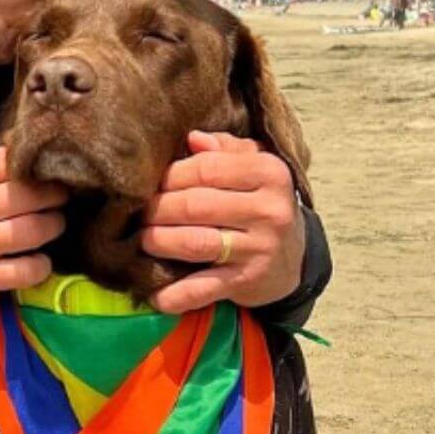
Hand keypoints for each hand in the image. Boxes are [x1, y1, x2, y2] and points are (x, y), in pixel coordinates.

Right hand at [0, 148, 65, 333]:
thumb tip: (5, 162)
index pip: (3, 160)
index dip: (31, 162)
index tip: (43, 167)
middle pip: (27, 193)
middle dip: (54, 193)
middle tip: (62, 195)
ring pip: (33, 229)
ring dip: (52, 226)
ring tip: (54, 225)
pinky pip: (26, 270)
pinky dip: (40, 266)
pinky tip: (37, 262)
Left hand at [140, 131, 305, 313]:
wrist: (295, 258)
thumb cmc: (260, 203)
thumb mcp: (254, 168)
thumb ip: (225, 149)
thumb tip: (192, 138)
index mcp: (269, 173)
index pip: (207, 168)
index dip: (171, 175)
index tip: (153, 182)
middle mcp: (269, 210)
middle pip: (195, 205)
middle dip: (158, 209)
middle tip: (139, 213)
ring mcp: (260, 248)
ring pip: (195, 243)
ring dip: (159, 242)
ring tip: (143, 240)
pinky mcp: (247, 281)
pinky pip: (203, 289)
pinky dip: (176, 294)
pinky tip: (156, 295)